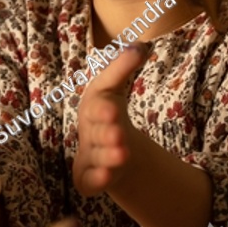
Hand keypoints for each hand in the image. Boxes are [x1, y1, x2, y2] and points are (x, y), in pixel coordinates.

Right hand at [74, 44, 149, 196]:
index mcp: (92, 107)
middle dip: (106, 133)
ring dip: (108, 156)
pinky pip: (90, 181)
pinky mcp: (87, 178)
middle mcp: (87, 132)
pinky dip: (97, 180)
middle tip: (118, 132)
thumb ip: (123, 67)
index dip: (102, 109)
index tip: (113, 109)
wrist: (107, 145)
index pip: (95, 106)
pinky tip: (108, 178)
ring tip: (123, 154)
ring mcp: (87, 156)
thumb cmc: (108, 111)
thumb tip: (141, 45)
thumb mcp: (114, 87)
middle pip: (96, 133)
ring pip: (96, 157)